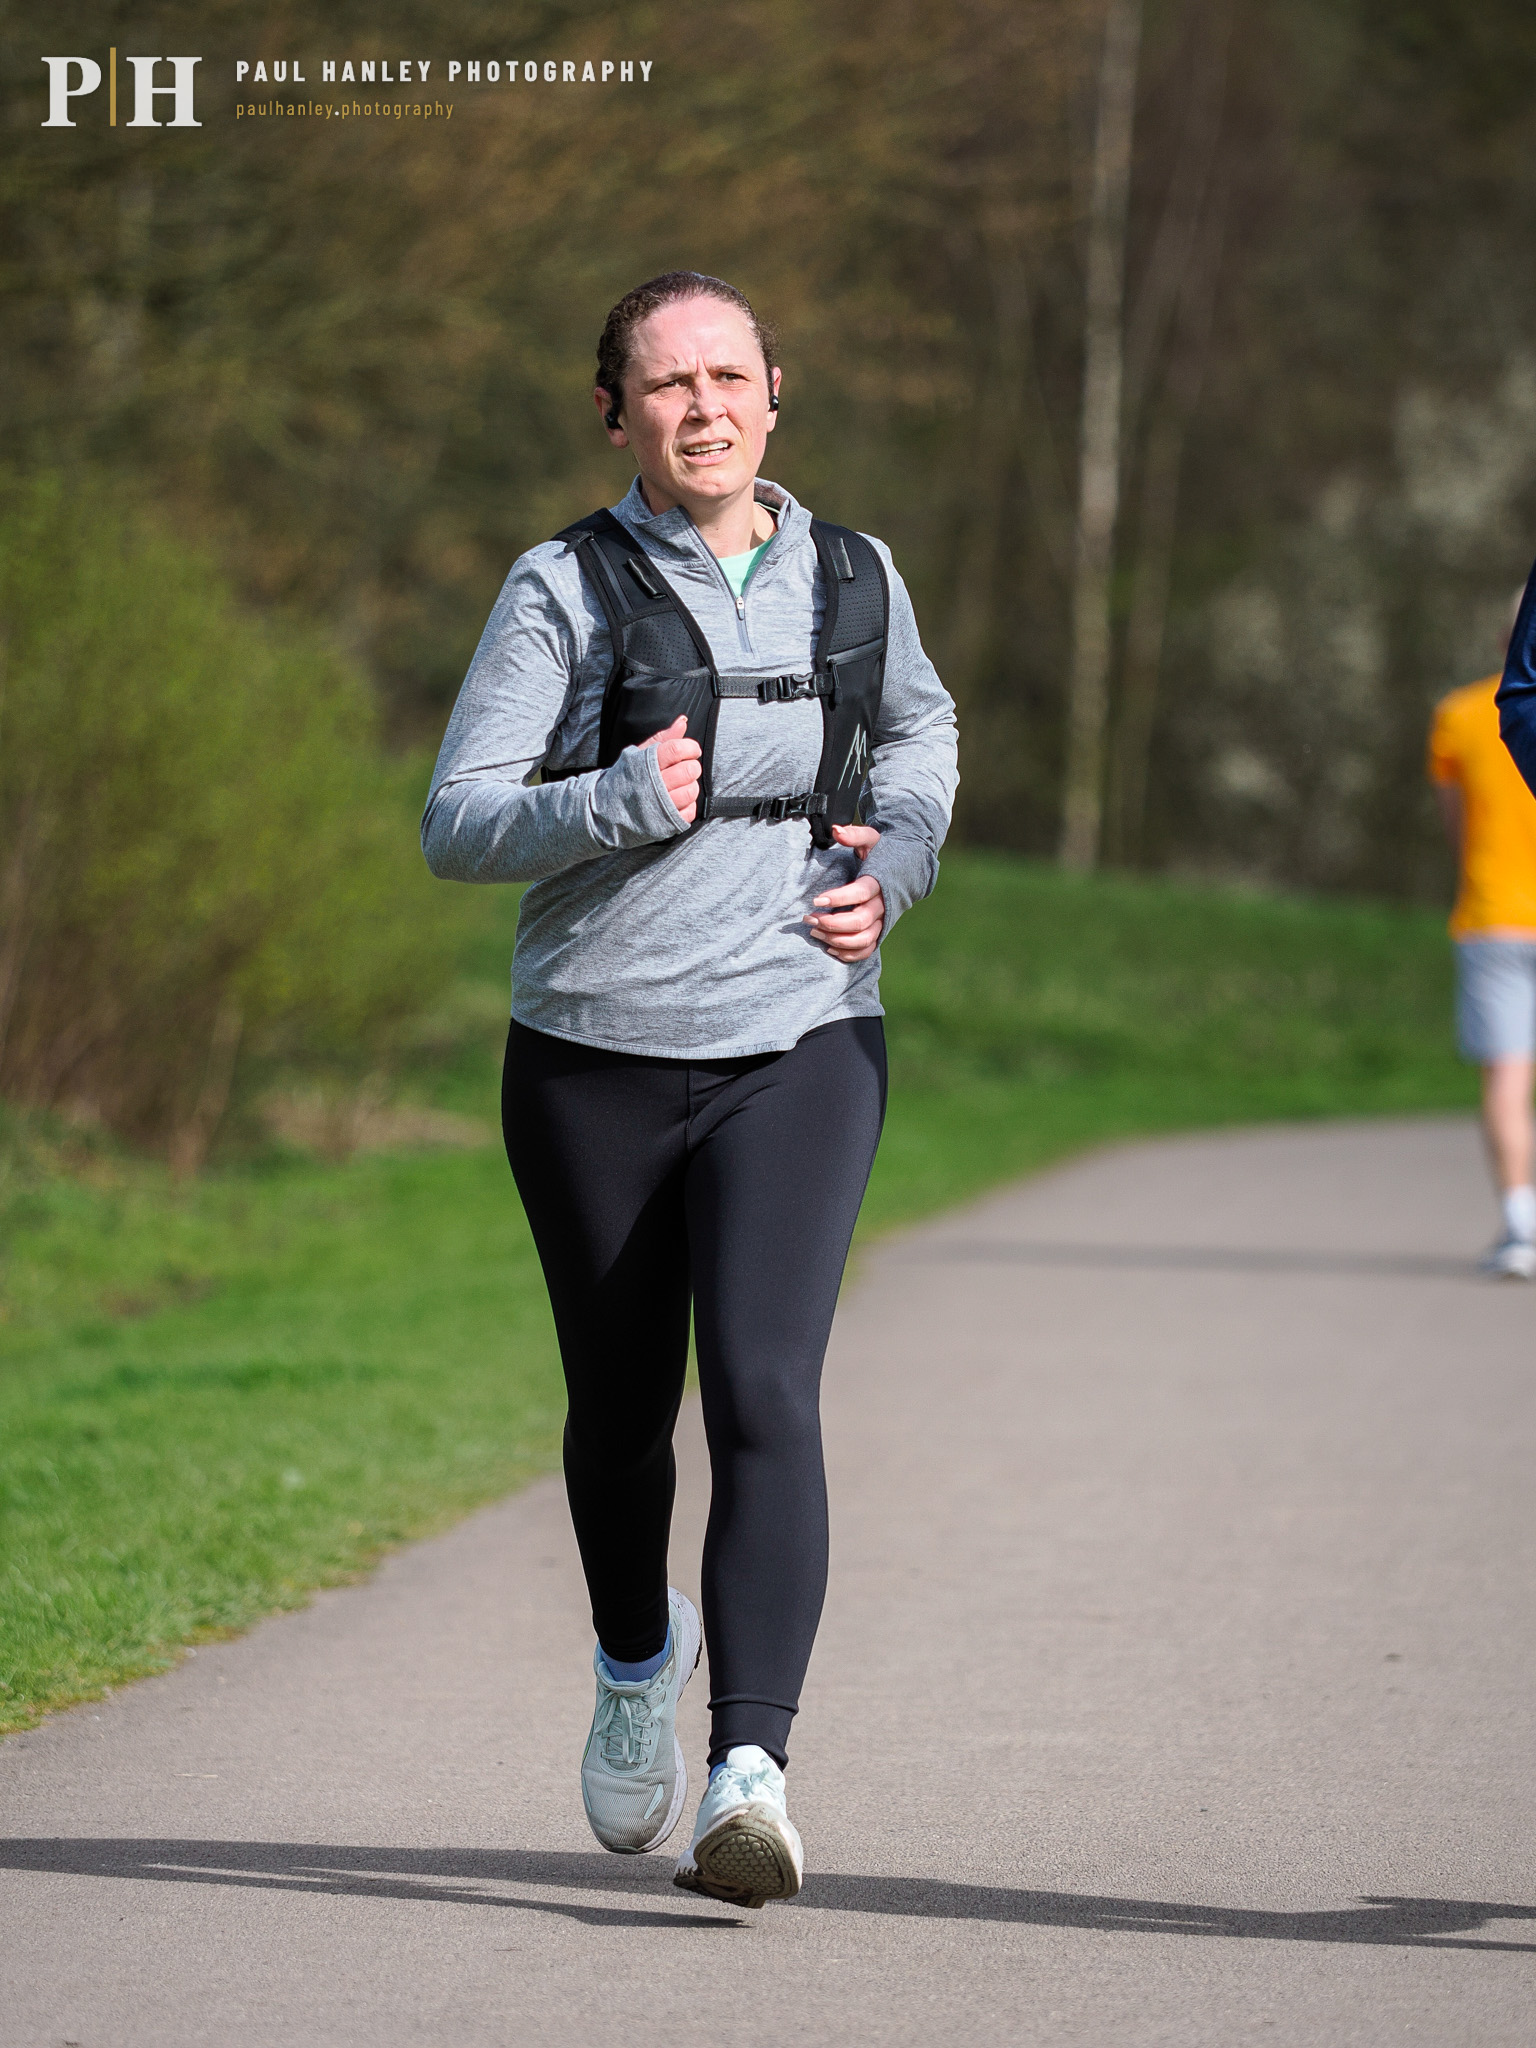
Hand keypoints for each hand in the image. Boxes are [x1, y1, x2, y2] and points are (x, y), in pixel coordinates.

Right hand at [638, 716, 701, 822]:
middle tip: (687, 767)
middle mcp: (654, 784)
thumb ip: (664, 738)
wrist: (607, 808)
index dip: (690, 747)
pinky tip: (679, 800)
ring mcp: (660, 805)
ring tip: (682, 784)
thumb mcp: (640, 754)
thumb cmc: (628, 777)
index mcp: (647, 763)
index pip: (677, 749)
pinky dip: (688, 805)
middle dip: (692, 766)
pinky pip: (689, 811)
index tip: (692, 750)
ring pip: (691, 791)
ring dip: (691, 786)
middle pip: (688, 770)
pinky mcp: (665, 822)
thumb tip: (683, 721)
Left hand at [805, 823, 884, 961]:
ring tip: (814, 932)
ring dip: (837, 940)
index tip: (815, 900)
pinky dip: (850, 954)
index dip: (838, 898)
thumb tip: (836, 830)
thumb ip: (853, 835)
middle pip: (860, 922)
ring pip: (863, 939)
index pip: (860, 893)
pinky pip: (868, 950)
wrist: (908, 866)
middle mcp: (883, 904)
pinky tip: (830, 948)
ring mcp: (883, 920)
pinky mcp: (881, 931)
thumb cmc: (884, 852)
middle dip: (832, 923)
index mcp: (879, 882)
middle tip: (809, 918)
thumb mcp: (871, 839)